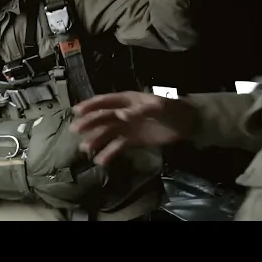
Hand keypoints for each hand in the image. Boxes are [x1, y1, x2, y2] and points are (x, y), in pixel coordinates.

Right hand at [69, 91, 197, 164]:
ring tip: (85, 149)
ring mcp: (126, 127)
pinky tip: (100, 161)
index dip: (90, 105)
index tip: (76, 111)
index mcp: (126, 100)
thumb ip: (140, 110)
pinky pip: (116, 146)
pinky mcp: (131, 140)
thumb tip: (120, 115)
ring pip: (106, 133)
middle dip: (88, 124)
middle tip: (75, 131)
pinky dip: (108, 153)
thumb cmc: (173, 109)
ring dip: (95, 140)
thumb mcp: (159, 106)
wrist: (187, 123)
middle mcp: (122, 113)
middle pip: (102, 118)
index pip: (105, 101)